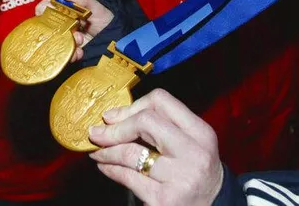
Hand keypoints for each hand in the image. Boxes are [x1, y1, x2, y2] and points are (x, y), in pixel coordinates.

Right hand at [34, 0, 113, 61]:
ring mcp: (64, 38)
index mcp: (63, 10)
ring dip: (65, 42)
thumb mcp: (94, 6)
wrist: (114, 37)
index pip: (46, 7)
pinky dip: (70, 54)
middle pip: (47, 27)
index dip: (42, 10)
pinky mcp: (69, 50)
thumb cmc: (103, 18)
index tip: (43, 13)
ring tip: (81, 40)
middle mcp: (61, 23)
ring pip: (54, 41)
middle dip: (57, 29)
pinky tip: (80, 52)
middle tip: (72, 30)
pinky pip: (64, 54)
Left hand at [88, 89, 223, 205]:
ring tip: (97, 150)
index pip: (162, 101)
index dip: (132, 106)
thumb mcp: (190, 145)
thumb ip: (163, 128)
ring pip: (131, 152)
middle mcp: (193, 153)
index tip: (115, 115)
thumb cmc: (195, 174)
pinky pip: (128, 177)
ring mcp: (179, 177)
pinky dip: (110, 169)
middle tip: (98, 132)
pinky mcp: (164, 200)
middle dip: (116, 127)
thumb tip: (116, 117)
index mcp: (200, 132)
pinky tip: (104, 166)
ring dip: (106, 150)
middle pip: (146, 121)